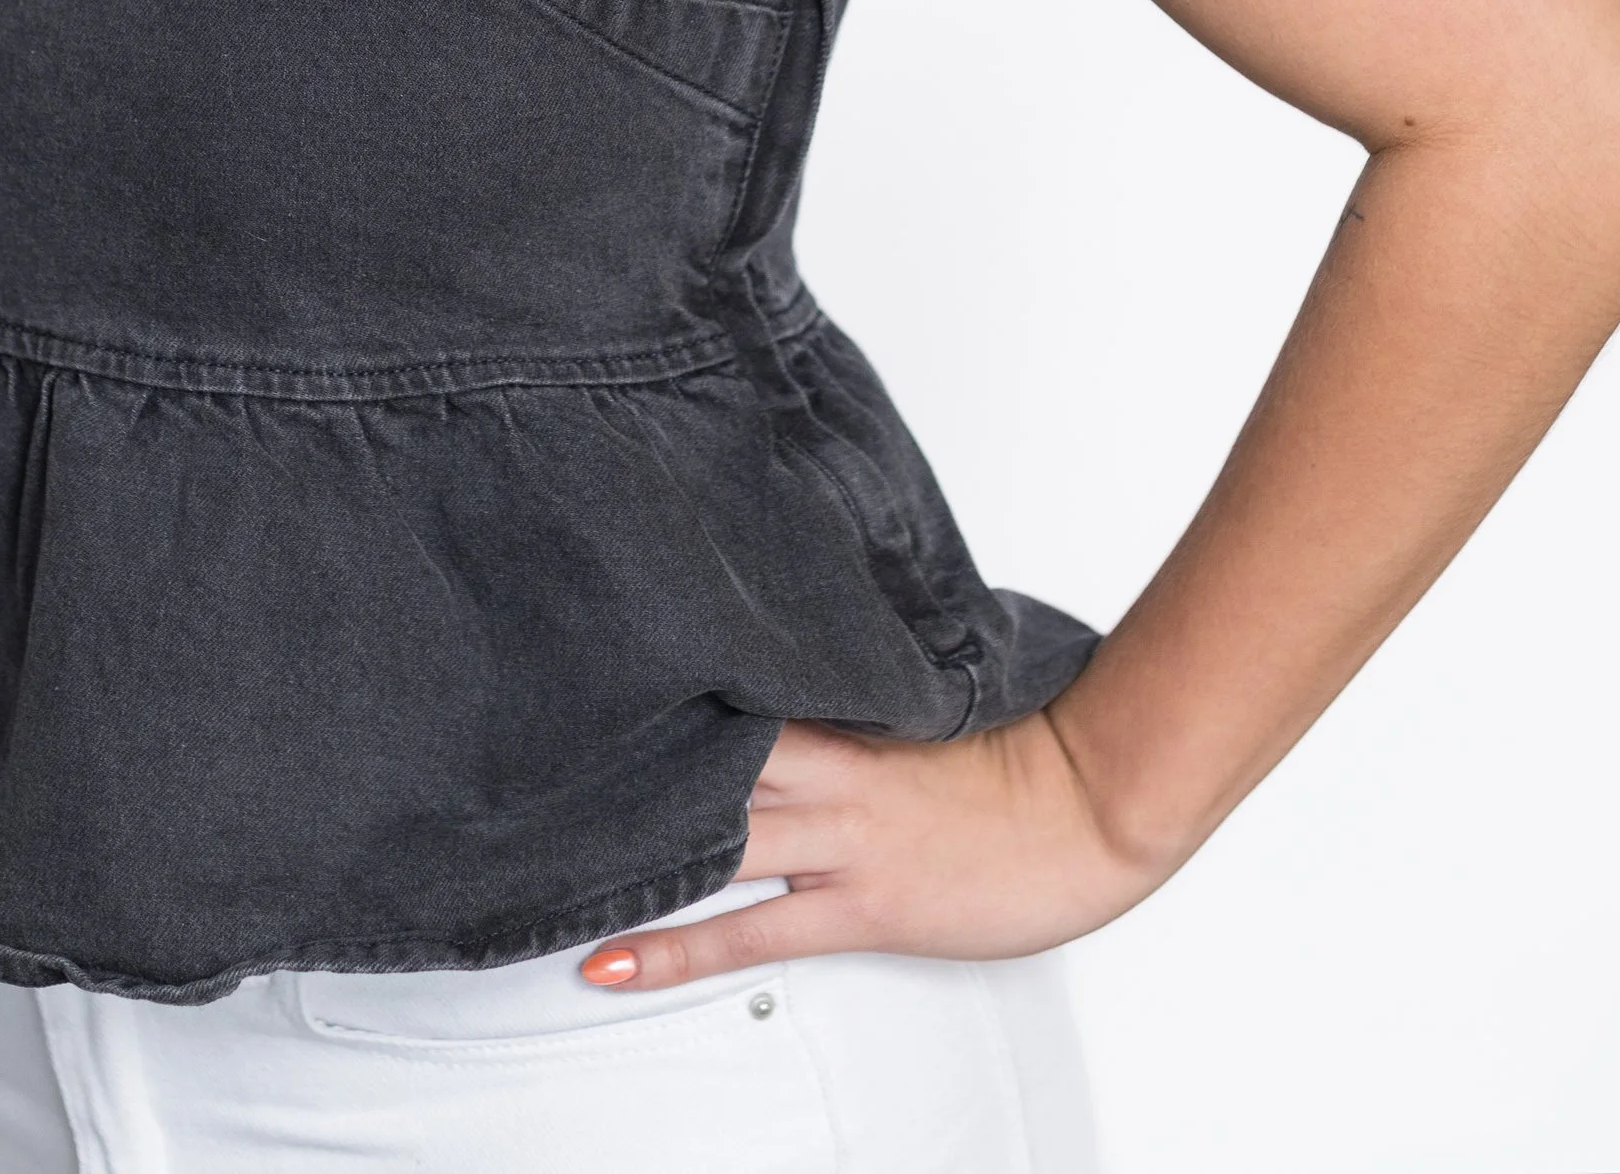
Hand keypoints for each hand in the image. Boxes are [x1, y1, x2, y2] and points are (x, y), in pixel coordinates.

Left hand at [578, 713, 1162, 990]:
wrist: (1094, 803)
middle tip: (525, 756)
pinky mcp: (859, 905)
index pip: (726, 687)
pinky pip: (744, 933)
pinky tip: (608, 959)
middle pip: (700, 758)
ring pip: (709, 839)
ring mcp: (839, 840)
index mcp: (845, 709)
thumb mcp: (932, 694)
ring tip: (539, 863)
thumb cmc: (1027, 746)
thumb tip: (802, 661)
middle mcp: (828, 770)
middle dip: (617, 760)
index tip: (573, 666)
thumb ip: (860, 680)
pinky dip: (670, 947)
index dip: (646, 679)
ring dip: (628, 853)